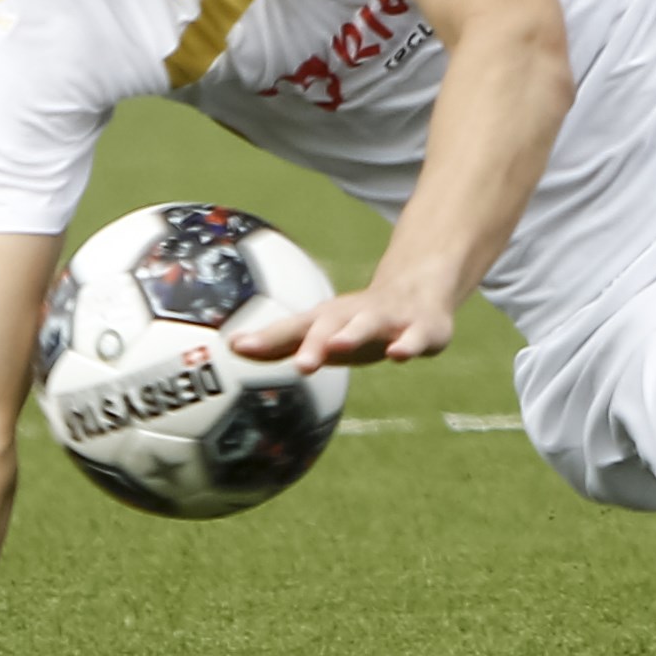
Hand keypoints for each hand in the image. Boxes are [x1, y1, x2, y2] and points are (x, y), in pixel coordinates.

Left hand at [232, 278, 457, 373]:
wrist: (419, 290)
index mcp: (329, 319)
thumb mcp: (322, 332)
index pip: (293, 329)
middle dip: (313, 342)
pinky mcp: (421, 328)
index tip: (235, 347)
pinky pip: (415, 336)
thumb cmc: (358, 322)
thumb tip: (234, 347)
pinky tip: (398, 355)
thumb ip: (282, 343)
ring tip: (339, 345)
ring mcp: (389, 319)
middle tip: (299, 365)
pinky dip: (407, 344)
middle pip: (330, 325)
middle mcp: (355, 315)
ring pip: (370, 324)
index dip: (266, 339)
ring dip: (354, 333)